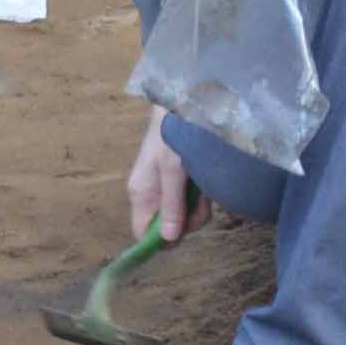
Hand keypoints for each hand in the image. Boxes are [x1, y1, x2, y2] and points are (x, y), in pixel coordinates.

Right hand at [129, 113, 192, 238]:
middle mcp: (152, 195)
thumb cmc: (173, 134)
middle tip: (198, 199)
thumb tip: (167, 240)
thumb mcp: (173, 170)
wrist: (184, 103)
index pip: (141, 233)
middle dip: (188, 220)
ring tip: (203, 182)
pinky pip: (192, 203)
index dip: (160, 241)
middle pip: (168, 228)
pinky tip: (204, 179)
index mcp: (141, 193)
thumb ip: (172, 204)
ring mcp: (167, 189)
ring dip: (198, 206)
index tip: (182, 231)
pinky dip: (202, 196)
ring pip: (184, 216)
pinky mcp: (181, 183)